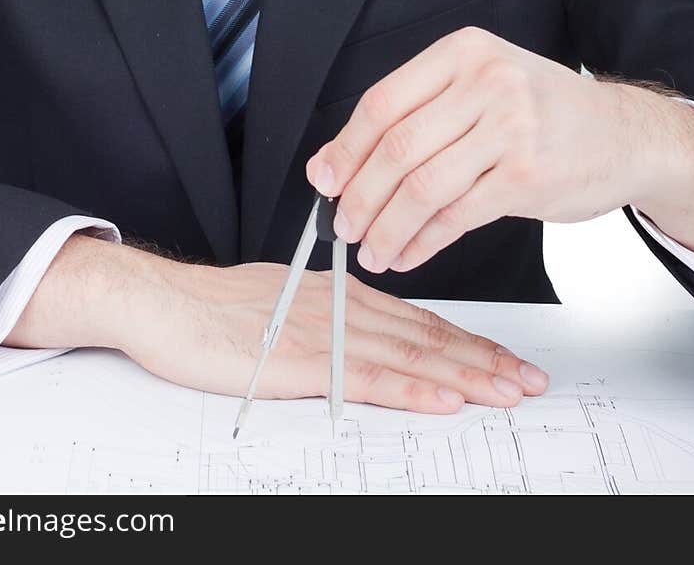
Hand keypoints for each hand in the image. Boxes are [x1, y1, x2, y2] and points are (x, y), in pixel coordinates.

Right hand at [121, 255, 548, 412]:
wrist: (165, 303)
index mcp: (342, 294)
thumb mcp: (285, 302)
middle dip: (485, 360)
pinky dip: (412, 389)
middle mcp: (344, 308)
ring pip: (411, 356)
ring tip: (506, 392)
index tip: (507, 360)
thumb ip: (331, 316)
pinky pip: (369, 377)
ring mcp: (327, 334)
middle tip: (528, 380)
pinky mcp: (303, 361)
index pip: (421, 320)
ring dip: (465, 376)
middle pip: (429, 336)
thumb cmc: (214, 308)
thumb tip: (367, 335)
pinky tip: (443, 399)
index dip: (470, 341)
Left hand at [305, 26, 659, 275]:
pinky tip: (409, 254)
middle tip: (342, 226)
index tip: (323, 180)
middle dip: (360, 196)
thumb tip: (339, 161)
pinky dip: (423, 242)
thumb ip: (419, 113)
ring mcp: (511, 129)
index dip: (345, 148)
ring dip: (387, 227)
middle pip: (397, 148)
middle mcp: (487, 83)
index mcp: (463, 53)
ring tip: (372, 249)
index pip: (383, 102)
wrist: (624, 134)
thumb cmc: (543, 111)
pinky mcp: (527, 177)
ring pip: (423, 187)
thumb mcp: (483, 84)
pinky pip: (457, 216)